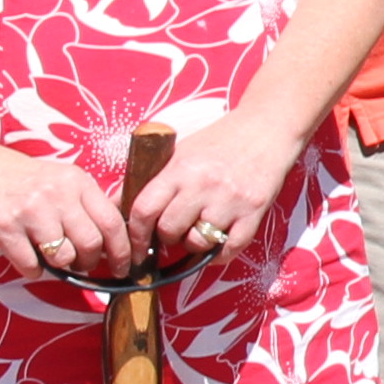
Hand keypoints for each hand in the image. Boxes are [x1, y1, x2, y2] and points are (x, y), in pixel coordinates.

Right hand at [0, 139, 141, 281]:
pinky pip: (31, 265)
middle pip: (92, 243)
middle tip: (80, 265)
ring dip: (60, 266)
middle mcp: (58, 193)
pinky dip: (32, 269)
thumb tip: (116, 236)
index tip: (122, 266)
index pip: (113, 222)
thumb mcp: (58, 178)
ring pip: (64, 257)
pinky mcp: (5, 226)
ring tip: (50, 256)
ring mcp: (31, 210)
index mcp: (77, 181)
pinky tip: (25, 255)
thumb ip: (84, 202)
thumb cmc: (15, 178)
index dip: (122, 251)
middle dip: (90, 263)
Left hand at [131, 115, 302, 265]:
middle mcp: (203, 185)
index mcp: (180, 168)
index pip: (144, 210)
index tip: (135, 245)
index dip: (135, 234)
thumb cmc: (219, 141)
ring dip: (193, 244)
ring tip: (197, 232)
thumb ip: (152, 178)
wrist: (266, 129)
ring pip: (197, 242)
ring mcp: (230, 200)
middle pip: (169, 230)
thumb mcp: (180, 152)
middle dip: (166, 238)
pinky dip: (219, 254)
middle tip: (172, 233)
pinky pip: (229, 249)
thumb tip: (117, 204)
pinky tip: (217, 243)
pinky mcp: (253, 212)